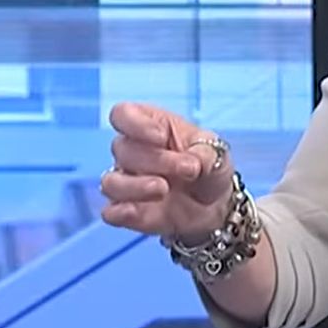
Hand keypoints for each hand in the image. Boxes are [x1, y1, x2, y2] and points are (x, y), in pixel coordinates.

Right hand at [101, 102, 236, 242]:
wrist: (216, 206)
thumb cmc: (209, 168)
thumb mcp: (216, 153)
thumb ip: (206, 153)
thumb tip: (191, 164)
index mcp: (151, 127)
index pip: (122, 114)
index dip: (135, 123)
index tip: (161, 137)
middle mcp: (132, 153)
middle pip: (122, 149)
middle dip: (157, 159)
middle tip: (188, 169)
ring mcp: (127, 183)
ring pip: (110, 182)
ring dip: (137, 186)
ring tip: (164, 189)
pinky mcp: (128, 212)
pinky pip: (111, 213)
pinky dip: (121, 212)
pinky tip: (137, 210)